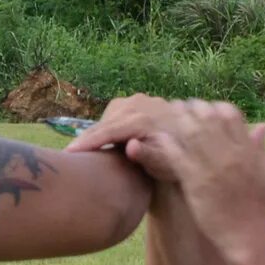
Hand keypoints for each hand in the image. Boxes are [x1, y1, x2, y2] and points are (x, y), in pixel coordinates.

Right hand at [63, 93, 183, 156]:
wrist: (195, 142)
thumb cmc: (178, 160)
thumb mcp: (166, 164)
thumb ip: (149, 156)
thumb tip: (130, 146)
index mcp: (146, 120)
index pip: (109, 130)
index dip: (88, 142)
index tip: (68, 154)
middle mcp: (141, 104)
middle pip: (105, 121)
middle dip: (87, 138)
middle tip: (68, 156)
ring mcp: (140, 100)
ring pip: (108, 115)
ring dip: (98, 131)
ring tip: (86, 149)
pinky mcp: (139, 100)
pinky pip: (115, 112)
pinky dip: (107, 124)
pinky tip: (104, 140)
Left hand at [124, 101, 264, 235]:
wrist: (246, 235)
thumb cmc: (255, 207)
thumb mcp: (264, 173)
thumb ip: (260, 148)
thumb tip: (262, 127)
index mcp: (247, 150)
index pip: (231, 115)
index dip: (215, 107)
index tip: (205, 108)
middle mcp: (231, 153)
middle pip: (209, 118)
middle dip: (193, 108)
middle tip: (180, 106)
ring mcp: (213, 166)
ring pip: (192, 132)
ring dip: (178, 120)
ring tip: (165, 114)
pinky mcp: (196, 181)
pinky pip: (178, 156)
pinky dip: (166, 144)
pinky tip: (156, 137)